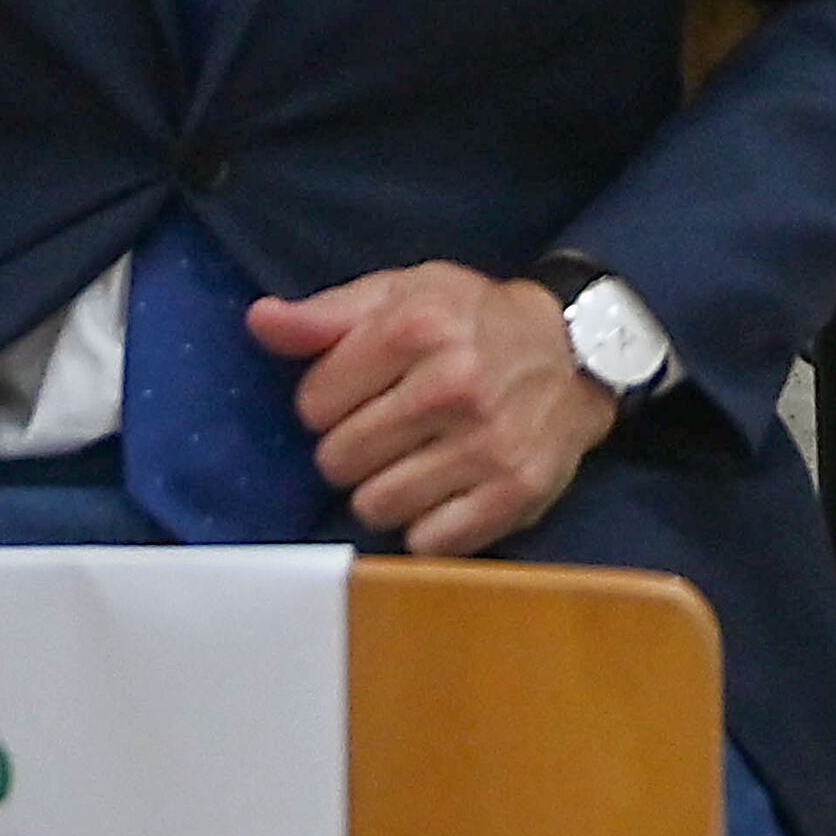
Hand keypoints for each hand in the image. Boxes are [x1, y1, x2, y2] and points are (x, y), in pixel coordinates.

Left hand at [247, 265, 614, 557]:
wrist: (575, 354)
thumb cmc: (472, 320)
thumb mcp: (401, 293)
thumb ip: (325, 315)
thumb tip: (260, 321)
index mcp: (416, 327)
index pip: (313, 403)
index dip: (328, 401)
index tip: (359, 392)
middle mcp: (452, 386)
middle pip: (339, 460)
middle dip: (352, 449)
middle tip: (387, 429)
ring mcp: (487, 445)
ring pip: (377, 506)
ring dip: (384, 491)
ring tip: (412, 460)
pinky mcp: (514, 493)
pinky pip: (428, 542)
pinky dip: (427, 525)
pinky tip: (443, 490)